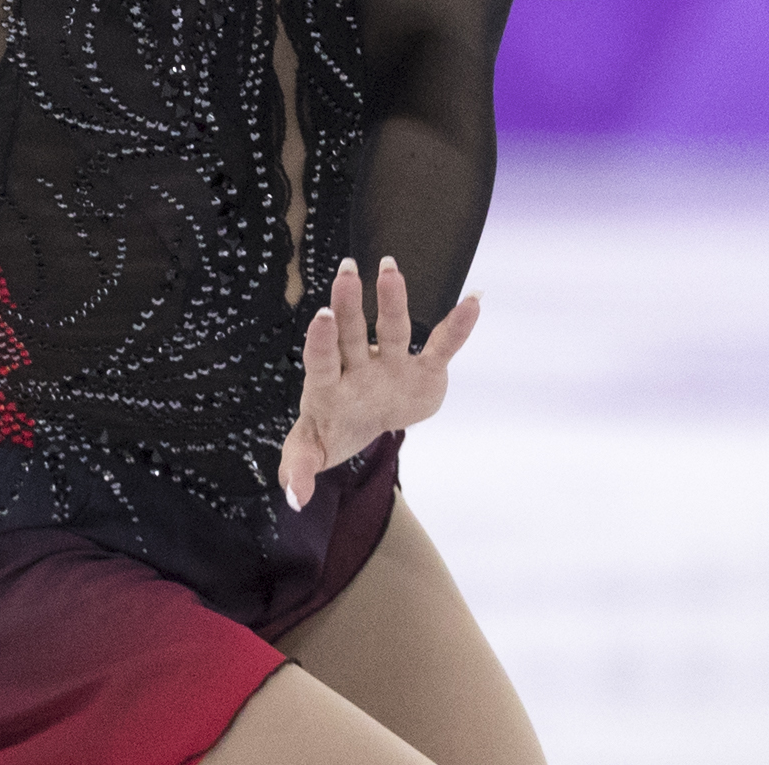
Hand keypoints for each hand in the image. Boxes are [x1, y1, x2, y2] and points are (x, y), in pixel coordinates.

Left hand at [278, 255, 478, 510]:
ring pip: (392, 329)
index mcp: (328, 385)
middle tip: (347, 271)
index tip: (323, 317)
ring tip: (390, 269)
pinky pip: (442, 345)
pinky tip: (476, 299)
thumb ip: (299, 468)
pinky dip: (459, 325)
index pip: (322, 359)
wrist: (365, 423)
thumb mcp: (311, 452)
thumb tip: (293, 498)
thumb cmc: (332, 431)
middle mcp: (358, 366)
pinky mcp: (423, 370)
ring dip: (392, 300)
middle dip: (349, 305)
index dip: (321, 341)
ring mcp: (390, 364)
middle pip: (352, 333)